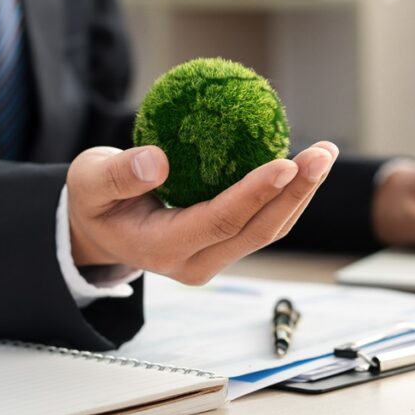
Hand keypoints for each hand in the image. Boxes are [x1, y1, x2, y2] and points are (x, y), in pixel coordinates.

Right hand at [67, 141, 338, 283]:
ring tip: (325, 153)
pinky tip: (303, 165)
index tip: (287, 162)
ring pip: (268, 230)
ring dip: (300, 193)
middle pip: (258, 230)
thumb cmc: (93, 201)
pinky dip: (286, 195)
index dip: (256, 193)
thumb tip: (157, 161)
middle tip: (323, 153)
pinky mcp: (224, 247)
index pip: (220, 220)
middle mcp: (195, 261)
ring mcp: (213, 258)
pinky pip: (262, 223)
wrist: (98, 232)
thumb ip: (119, 174)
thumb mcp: (90, 181)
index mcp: (162, 247)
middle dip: (296, 192)